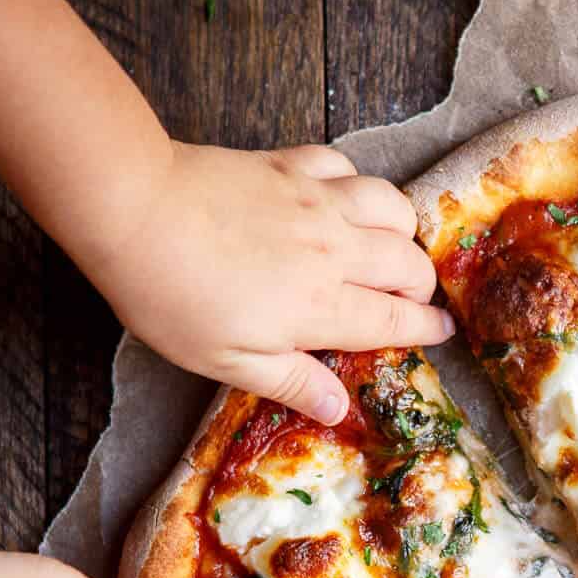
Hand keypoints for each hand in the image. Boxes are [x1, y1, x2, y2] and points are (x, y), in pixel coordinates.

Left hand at [94, 142, 448, 423]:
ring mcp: (318, 203)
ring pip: (394, 209)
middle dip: (421, 287)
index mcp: (323, 307)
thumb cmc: (172, 297)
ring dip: (402, 232)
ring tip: (390, 248)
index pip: (398, 320)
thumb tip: (340, 410)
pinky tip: (342, 199)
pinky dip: (357, 185)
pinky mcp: (292, 167)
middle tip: (410, 301)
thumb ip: (292, 383)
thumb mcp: (228, 362)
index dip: (427, 330)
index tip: (442, 334)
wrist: (135, 210)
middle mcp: (336, 252)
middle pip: (409, 265)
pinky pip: (348, 168)